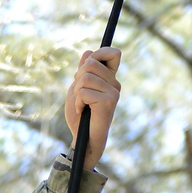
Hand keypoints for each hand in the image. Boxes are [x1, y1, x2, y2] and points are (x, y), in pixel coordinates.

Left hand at [65, 48, 122, 169]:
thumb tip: (88, 52)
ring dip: (76, 92)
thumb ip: (83, 72)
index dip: (98, 55)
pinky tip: (81, 111)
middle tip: (79, 94)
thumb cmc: (80, 117)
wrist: (83, 140)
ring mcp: (114, 92)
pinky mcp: (108, 102)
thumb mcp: (77, 89)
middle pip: (91, 62)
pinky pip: (84, 92)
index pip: (113, 52)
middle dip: (78, 77)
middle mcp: (115, 83)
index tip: (87, 69)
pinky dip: (77, 102)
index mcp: (110, 78)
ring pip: (85, 77)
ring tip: (81, 104)